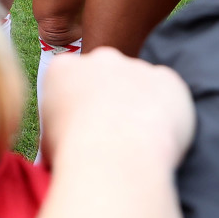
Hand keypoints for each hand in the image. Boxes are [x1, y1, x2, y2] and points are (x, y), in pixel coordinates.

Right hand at [39, 48, 194, 172]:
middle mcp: (99, 58)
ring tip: (141, 139)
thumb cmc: (74, 155)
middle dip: (112, 95)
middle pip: (107, 73)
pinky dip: (168, 108)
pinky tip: (162, 134)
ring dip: (141, 103)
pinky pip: (169, 91)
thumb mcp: (49, 139)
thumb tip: (64, 142)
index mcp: (63, 68)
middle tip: (117, 132)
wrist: (114, 159)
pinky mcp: (166, 78)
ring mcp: (135, 65)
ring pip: (141, 82)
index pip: (72, 78)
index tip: (87, 126)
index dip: (80, 102)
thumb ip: (60, 127)